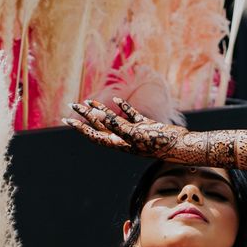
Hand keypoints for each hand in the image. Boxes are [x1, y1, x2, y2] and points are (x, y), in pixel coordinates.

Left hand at [62, 98, 188, 157]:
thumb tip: (101, 118)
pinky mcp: (146, 125)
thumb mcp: (135, 134)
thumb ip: (118, 126)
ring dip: (100, 111)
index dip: (80, 127)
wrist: (180, 145)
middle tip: (72, 105)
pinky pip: (131, 116)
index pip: (94, 134)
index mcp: (119, 144)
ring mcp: (134, 133)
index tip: (67, 119)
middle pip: (99, 127)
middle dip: (85, 117)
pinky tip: (118, 100)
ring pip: (113, 120)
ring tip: (88, 101)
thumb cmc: (158, 142)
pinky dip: (123, 107)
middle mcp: (124, 139)